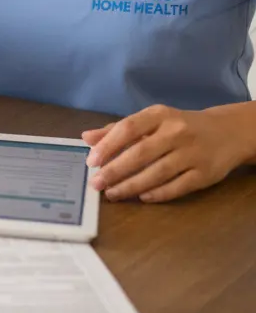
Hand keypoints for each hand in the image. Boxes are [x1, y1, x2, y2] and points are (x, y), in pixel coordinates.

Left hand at [82, 104, 244, 202]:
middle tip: (96, 183)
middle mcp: (176, 132)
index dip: (108, 145)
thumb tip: (86, 138)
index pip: (128, 128)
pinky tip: (141, 197)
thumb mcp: (150, 121)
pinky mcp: (205, 173)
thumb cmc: (178, 126)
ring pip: (157, 173)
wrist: (226, 132)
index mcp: (159, 115)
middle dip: (115, 170)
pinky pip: (178, 186)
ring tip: (112, 193)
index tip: (91, 161)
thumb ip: (117, 129)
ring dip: (131, 185)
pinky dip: (158, 194)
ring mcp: (192, 153)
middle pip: (141, 153)